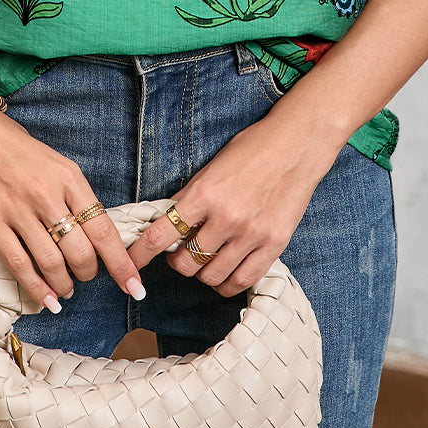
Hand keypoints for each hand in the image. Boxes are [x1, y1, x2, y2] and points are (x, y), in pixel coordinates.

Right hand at [0, 108, 145, 310]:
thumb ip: (74, 195)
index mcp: (69, 176)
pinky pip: (20, 265)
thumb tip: (93, 234)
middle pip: (81, 252)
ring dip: (65, 284)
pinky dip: (38, 289)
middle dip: (90, 273)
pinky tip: (48, 300)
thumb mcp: (55, 162)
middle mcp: (47, 194)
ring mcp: (18, 210)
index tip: (135, 285)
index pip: (104, 229)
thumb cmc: (14, 146)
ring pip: (53, 264)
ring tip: (67, 290)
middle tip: (87, 276)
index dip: (122, 263)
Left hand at [125, 115, 336, 296]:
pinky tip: (225, 272)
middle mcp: (226, 217)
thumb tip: (167, 219)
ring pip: (211, 276)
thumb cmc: (253, 148)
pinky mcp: (273, 245)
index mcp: (205, 193)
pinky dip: (227, 283)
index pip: (162, 233)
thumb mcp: (212, 166)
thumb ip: (190, 195)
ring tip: (206, 259)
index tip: (130, 262)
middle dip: (177, 261)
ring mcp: (251, 234)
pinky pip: (241, 280)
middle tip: (181, 252)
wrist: (297, 144)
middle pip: (186, 262)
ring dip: (202, 273)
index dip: (141, 253)